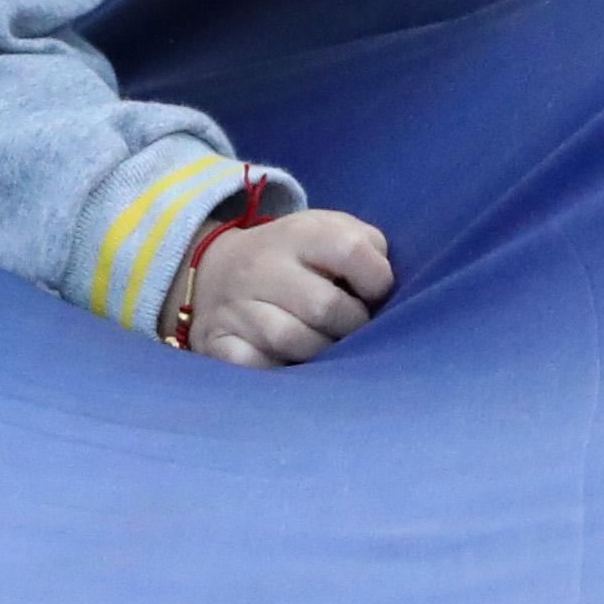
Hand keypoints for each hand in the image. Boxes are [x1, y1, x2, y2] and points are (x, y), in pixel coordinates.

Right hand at [177, 206, 395, 367]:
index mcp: (300, 234)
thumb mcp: (330, 232)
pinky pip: (257, 367)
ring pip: (292, 341)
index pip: (349, 250)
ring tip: (326, 347)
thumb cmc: (296, 258)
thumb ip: (368, 250)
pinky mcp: (219, 342)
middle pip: (325, 307)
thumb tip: (388, 292)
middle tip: (352, 329)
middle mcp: (263, 266)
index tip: (375, 293)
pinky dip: (280, 371)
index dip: (376, 279)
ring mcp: (237, 306)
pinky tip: (290, 364)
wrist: (216, 270)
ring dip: (322, 354)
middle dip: (352, 326)